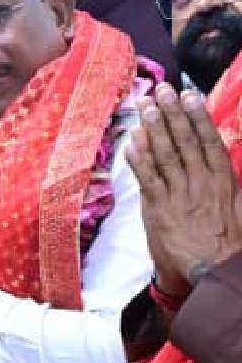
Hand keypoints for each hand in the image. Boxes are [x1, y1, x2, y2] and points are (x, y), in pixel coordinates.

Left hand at [125, 83, 241, 295]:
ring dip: (154, 129)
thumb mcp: (238, 205)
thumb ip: (228, 175)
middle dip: (172, 114)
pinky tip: (131, 142)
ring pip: (165, 155)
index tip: (188, 95)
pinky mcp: (159, 209)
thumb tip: (227, 143)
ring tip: (145, 106)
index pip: (209, 140)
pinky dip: (138, 159)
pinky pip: (147, 178)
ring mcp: (179, 194)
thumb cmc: (227, 241)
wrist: (214, 272)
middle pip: (186, 141)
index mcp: (223, 180)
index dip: (198, 116)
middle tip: (161, 90)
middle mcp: (201, 183)